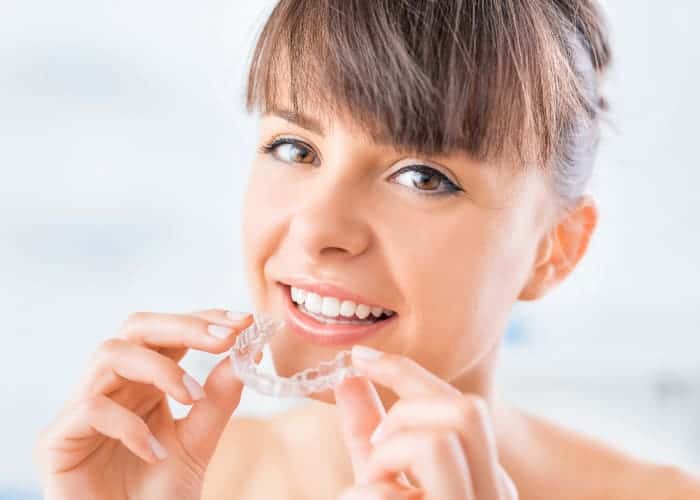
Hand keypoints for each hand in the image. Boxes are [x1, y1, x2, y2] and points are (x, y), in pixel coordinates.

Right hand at [35, 308, 253, 499]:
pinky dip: (130, 424)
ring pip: (110, 354)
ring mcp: (82, 410)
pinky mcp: (58, 440)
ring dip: (159, 368)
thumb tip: (246, 351)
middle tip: (225, 338)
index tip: (244, 321)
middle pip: (136, 327)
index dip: (203, 319)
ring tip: (192, 398)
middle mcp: (113, 387)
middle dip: (184, 325)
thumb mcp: (198, 442)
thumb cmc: (157, 495)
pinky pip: (91, 408)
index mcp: (145, 382)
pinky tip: (154, 452)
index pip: (169, 333)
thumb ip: (219, 400)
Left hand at [335, 346, 517, 499]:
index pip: (461, 404)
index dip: (405, 371)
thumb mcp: (378, 475)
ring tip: (371, 485)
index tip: (361, 356)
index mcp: (483, 472)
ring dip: (386, 456)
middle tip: (377, 444)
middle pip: (468, 409)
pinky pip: (391, 495)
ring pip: (438, 443)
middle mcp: (494, 493)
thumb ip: (368, 432)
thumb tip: (347, 378)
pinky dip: (362, 496)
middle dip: (407, 411)